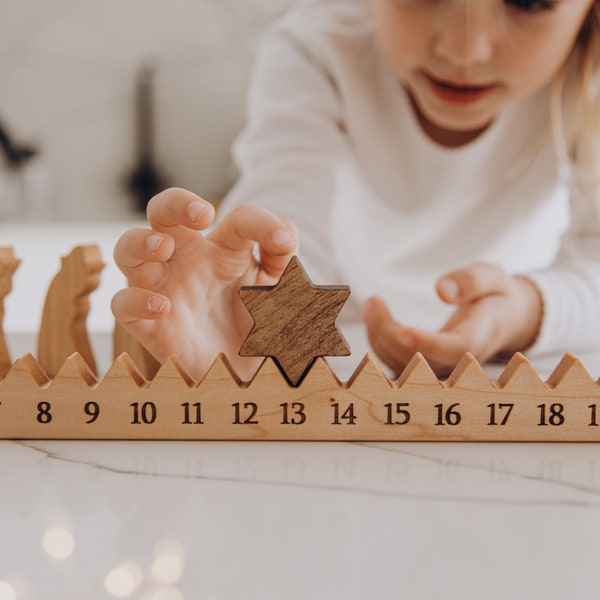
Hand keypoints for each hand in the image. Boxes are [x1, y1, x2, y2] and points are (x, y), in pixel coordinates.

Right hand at [111, 188, 297, 379]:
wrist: (249, 375)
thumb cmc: (260, 325)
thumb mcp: (279, 290)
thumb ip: (283, 258)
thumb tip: (286, 226)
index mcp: (226, 249)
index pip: (238, 219)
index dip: (261, 223)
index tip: (283, 241)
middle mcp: (190, 261)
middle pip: (164, 213)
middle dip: (175, 203)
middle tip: (202, 215)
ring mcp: (165, 289)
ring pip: (128, 249)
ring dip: (140, 242)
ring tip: (163, 248)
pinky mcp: (150, 324)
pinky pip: (123, 305)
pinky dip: (135, 301)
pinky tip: (162, 306)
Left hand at [362, 263, 542, 375]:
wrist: (504, 320)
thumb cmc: (496, 296)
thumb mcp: (494, 278)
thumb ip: (472, 281)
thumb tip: (442, 290)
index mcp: (480, 336)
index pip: (455, 348)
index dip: (428, 344)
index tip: (403, 330)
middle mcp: (458, 359)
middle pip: (419, 360)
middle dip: (389, 333)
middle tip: (372, 301)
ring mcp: (440, 367)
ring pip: (402, 365)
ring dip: (379, 337)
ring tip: (371, 304)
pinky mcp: (425, 366)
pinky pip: (396, 363)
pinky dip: (379, 342)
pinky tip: (374, 317)